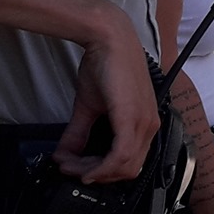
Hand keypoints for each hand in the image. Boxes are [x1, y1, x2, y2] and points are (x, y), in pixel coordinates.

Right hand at [55, 13, 158, 183]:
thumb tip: (64, 154)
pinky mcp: (133, 118)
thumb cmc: (105, 65)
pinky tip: (84, 167)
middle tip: (69, 167)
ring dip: (93, 171)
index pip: (128, 163)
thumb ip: (79, 133)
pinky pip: (122, 155)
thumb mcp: (89, 106)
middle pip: (126, 170)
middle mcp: (149, 125)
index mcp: (143, 123)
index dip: (101, 172)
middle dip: (94, 174)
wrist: (107, 38)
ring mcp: (143, 122)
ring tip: (69, 163)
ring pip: (124, 166)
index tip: (75, 169)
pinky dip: (101, 167)